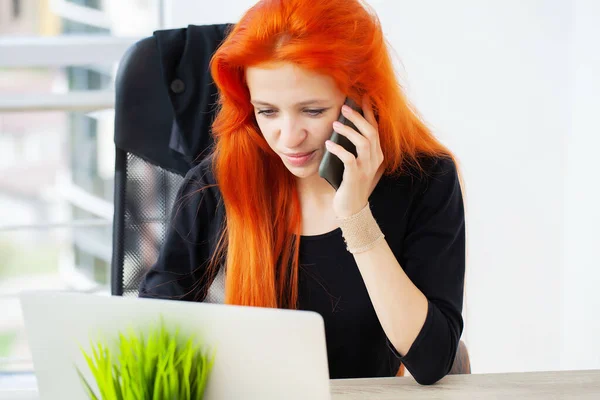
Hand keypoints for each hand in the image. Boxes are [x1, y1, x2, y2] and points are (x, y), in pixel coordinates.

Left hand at [325, 95, 383, 218]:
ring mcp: (366, 168)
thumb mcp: (355, 164)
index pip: (375, 128)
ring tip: (335, 124)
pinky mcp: (355, 176)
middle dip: (358, 117)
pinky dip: (339, 149)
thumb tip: (339, 127)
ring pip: (363, 143)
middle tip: (344, 107)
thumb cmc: (350, 184)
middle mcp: (375, 159)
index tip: (363, 97)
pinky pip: (349, 159)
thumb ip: (352, 148)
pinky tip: (329, 144)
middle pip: (371, 132)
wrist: (352, 209)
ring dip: (349, 131)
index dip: (369, 112)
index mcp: (376, 154)